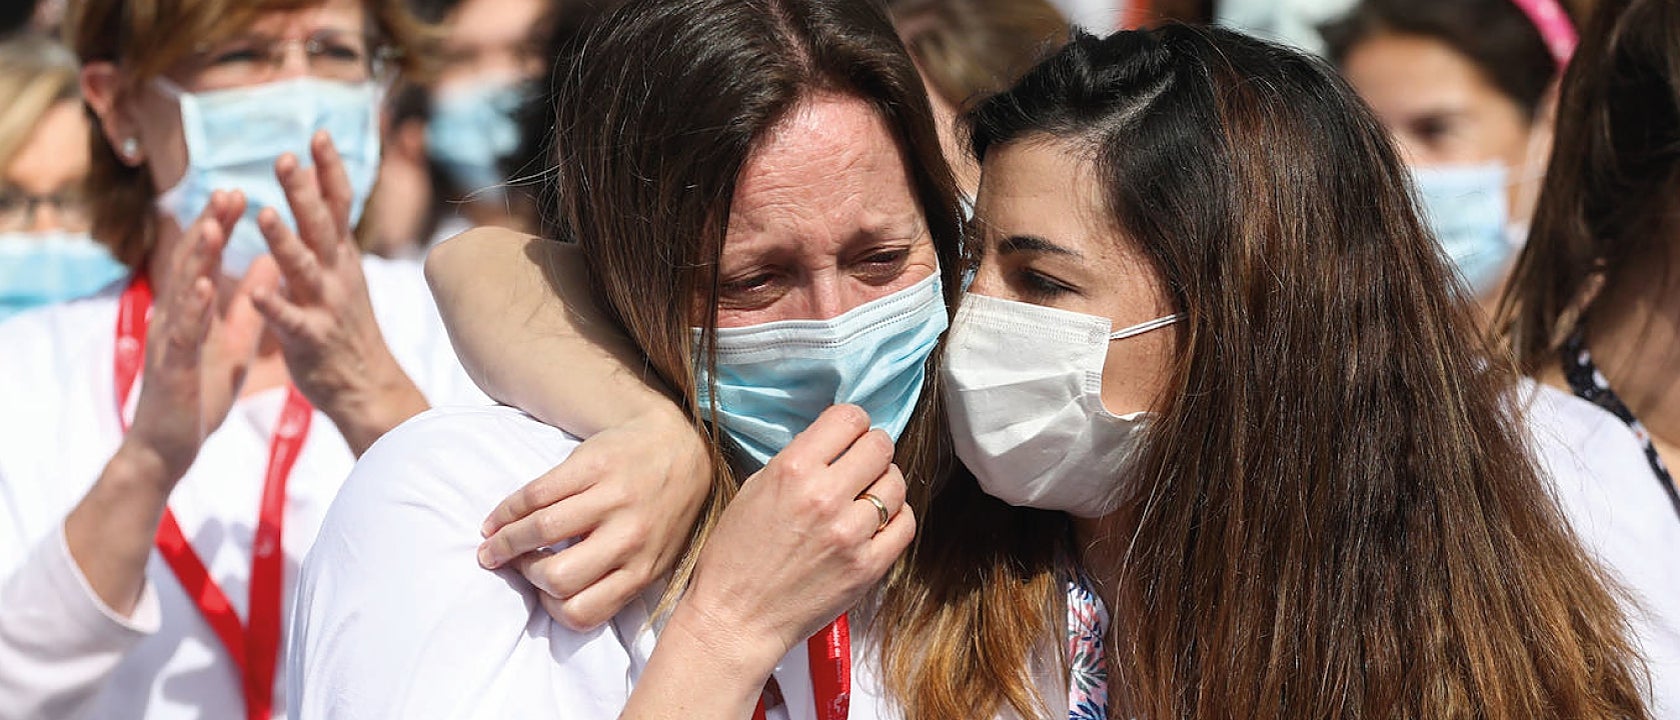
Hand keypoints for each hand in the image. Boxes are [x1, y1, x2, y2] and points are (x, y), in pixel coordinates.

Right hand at [121, 190, 274, 483]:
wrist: (168, 445)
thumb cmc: (198, 391)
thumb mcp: (233, 342)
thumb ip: (248, 305)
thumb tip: (268, 264)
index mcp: (192, 310)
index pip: (205, 259)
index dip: (220, 225)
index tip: (238, 192)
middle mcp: (175, 317)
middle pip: (191, 263)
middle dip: (208, 226)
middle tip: (228, 190)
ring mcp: (170, 341)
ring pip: (182, 291)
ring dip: (197, 258)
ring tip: (214, 224)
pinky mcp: (172, 367)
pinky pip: (183, 335)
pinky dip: (193, 309)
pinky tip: (204, 288)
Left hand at [252, 131, 426, 453]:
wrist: (367, 387)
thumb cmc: (347, 330)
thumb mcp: (345, 276)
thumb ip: (329, 238)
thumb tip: (319, 193)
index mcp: (342, 259)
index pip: (339, 204)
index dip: (329, 169)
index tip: (317, 133)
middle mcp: (337, 275)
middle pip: (321, 226)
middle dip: (303, 191)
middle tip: (285, 157)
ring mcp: (325, 306)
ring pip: (302, 268)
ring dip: (283, 241)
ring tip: (264, 214)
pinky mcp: (309, 339)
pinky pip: (288, 320)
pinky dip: (271, 305)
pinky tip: (253, 292)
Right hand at [477, 409, 712, 629]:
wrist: (680, 449)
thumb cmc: (662, 513)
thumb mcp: (656, 556)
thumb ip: (620, 581)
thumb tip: (557, 602)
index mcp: (644, 569)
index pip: (583, 612)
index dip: (551, 607)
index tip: (542, 593)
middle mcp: (630, 537)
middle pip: (558, 577)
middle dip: (528, 574)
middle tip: (519, 564)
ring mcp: (612, 499)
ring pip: (541, 530)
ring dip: (506, 542)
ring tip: (494, 543)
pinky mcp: (594, 465)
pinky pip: (536, 493)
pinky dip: (507, 510)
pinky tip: (497, 520)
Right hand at [670, 405, 914, 672]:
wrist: (736, 618)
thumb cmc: (736, 554)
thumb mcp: (754, 490)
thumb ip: (797, 462)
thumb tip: (835, 445)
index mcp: (793, 470)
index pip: (849, 419)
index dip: (855, 422)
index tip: (852, 434)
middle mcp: (825, 496)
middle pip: (880, 446)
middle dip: (873, 449)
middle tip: (864, 463)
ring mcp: (851, 533)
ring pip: (896, 484)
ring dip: (885, 484)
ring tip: (869, 495)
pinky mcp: (868, 566)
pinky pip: (905, 524)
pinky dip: (896, 517)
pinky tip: (878, 522)